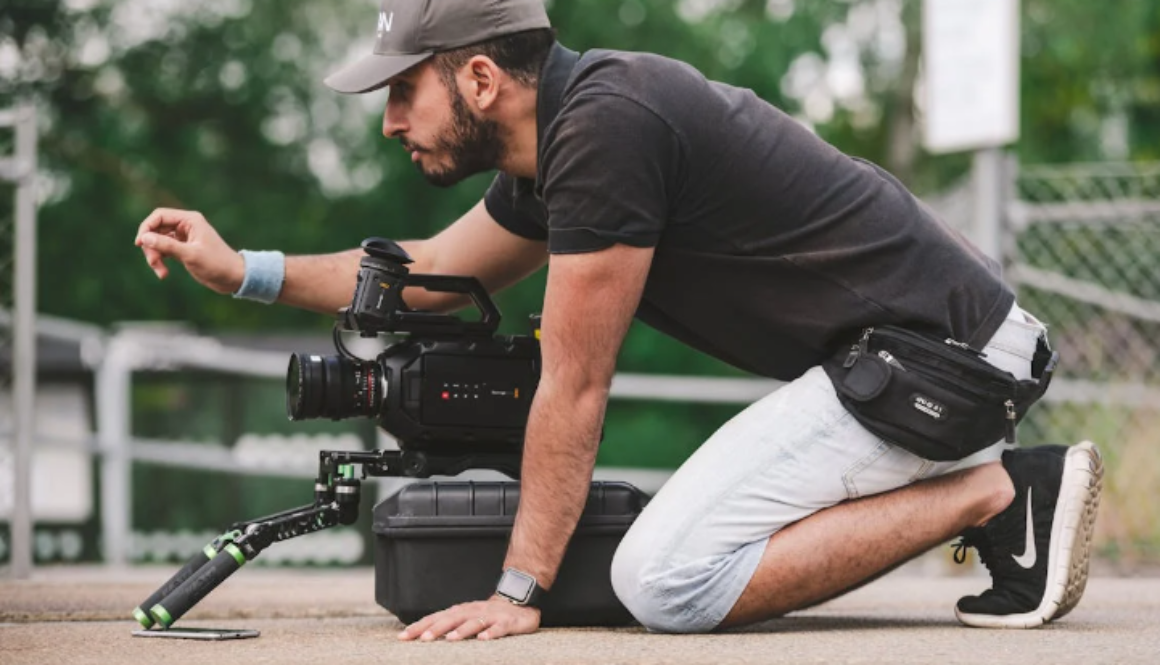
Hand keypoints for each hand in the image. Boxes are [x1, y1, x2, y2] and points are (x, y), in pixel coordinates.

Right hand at [135, 208, 244, 294]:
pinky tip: (163, 274)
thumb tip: (144, 237)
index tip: (139, 243)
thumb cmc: (217, 264)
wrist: (234, 277)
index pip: (159, 216)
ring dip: (155, 256)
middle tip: (153, 263)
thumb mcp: (190, 255)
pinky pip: (164, 251)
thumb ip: (167, 245)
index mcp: (190, 220)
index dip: (146, 227)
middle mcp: (186, 226)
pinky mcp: (183, 249)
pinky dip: (160, 261)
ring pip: (158, 242)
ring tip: (161, 273)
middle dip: (151, 247)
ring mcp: (184, 238)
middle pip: (156, 230)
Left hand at [397, 596, 540, 641]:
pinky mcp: (507, 622)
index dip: (420, 626)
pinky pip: (499, 628)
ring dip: (462, 630)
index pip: (437, 617)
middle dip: (436, 628)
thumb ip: (449, 624)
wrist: (520, 602)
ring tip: (450, 639)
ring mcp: (491, 616)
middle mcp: (473, 611)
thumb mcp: (467, 617)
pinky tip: (483, 640)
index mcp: (461, 611)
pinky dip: (491, 633)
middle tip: (422, 638)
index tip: (403, 636)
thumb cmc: (489, 614)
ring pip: (475, 622)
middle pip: (452, 619)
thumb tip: (422, 634)